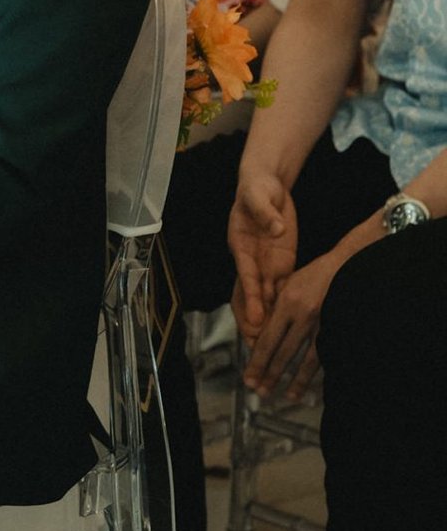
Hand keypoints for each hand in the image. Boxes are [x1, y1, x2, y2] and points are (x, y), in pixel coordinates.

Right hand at [228, 169, 297, 341]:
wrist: (266, 185)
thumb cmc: (256, 189)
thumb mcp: (258, 196)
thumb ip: (266, 214)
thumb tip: (276, 230)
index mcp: (241, 246)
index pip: (247, 277)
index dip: (252, 299)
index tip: (255, 319)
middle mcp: (252, 261)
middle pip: (252, 296)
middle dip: (254, 320)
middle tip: (259, 344)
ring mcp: (266, 265)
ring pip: (267, 298)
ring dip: (269, 320)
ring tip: (271, 345)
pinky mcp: (282, 264)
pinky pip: (282, 288)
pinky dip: (284, 306)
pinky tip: (288, 325)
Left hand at [239, 248, 342, 400]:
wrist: (350, 264)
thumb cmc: (316, 274)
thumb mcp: (290, 284)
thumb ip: (277, 309)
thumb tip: (262, 336)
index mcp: (288, 303)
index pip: (268, 340)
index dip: (257, 362)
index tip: (249, 378)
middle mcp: (304, 315)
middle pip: (284, 353)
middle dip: (270, 375)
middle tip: (260, 392)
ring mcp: (325, 323)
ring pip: (307, 359)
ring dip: (295, 380)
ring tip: (287, 396)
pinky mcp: (340, 328)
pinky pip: (326, 355)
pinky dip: (317, 371)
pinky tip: (312, 382)